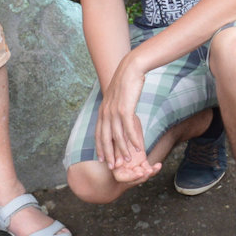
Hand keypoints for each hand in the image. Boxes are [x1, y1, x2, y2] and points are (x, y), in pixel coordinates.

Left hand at [97, 58, 157, 183]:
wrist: (130, 69)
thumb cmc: (126, 82)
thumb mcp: (117, 98)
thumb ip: (115, 109)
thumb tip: (118, 117)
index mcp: (103, 111)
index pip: (98, 134)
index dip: (100, 148)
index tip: (103, 159)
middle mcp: (106, 113)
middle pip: (105, 139)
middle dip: (109, 154)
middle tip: (113, 167)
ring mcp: (115, 112)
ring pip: (117, 136)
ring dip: (122, 150)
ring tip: (127, 160)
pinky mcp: (125, 109)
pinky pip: (129, 129)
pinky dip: (132, 139)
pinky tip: (138, 147)